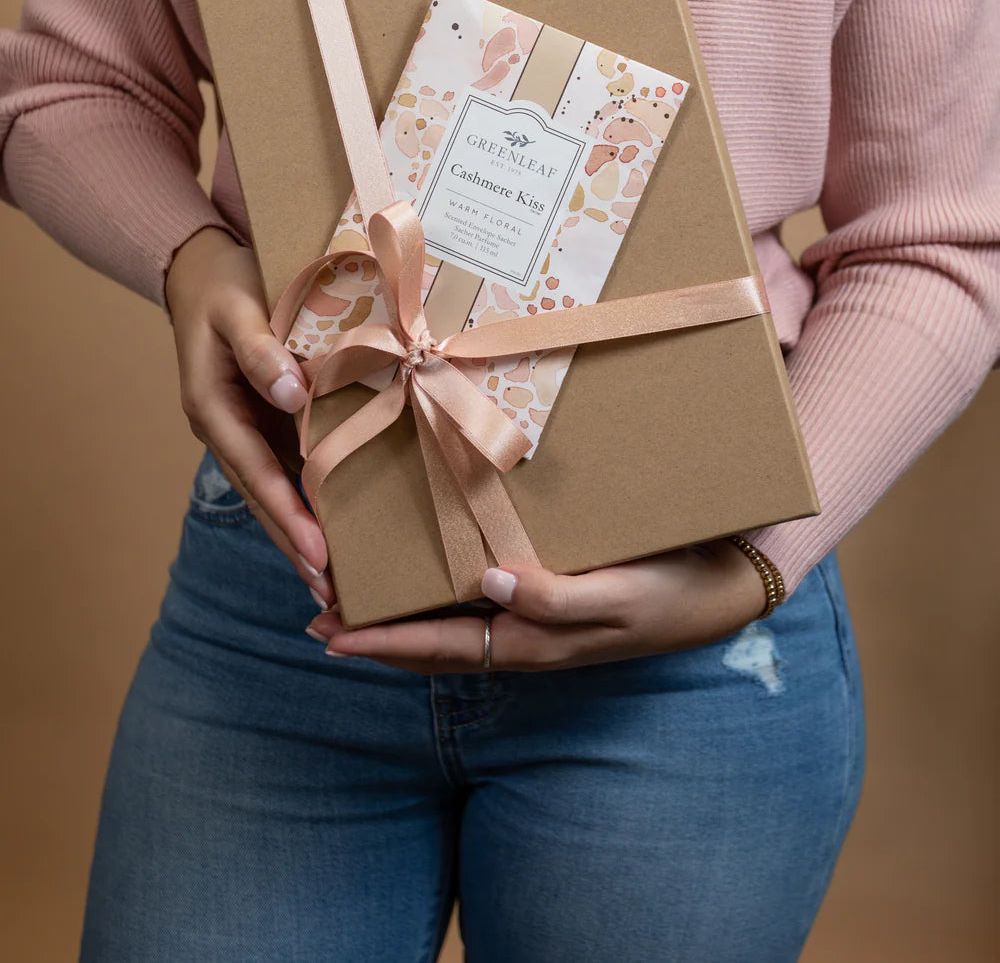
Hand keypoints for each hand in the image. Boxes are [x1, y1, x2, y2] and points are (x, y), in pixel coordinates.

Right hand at [165, 225, 334, 608]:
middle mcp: (225, 428)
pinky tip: (332, 532)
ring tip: (334, 586)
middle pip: (263, 497)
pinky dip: (304, 503)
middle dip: (295, 546)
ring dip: (300, 536)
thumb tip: (292, 395)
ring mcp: (243, 429)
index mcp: (212, 406)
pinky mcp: (262, 423)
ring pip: (272, 492)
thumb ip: (262, 351)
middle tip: (332, 595)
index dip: (287, 513)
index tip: (319, 552)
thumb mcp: (239, 308)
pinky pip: (284, 470)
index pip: (255, 471)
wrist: (204, 271)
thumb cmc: (226, 285)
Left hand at [305, 538, 769, 672]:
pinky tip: (434, 573)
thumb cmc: (671, 592)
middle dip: (376, 633)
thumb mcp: (617, 598)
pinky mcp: (553, 597)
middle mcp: (526, 636)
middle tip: (319, 613)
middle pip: (434, 644)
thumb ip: (554, 599)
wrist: (724, 588)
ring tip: (358, 599)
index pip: (439, 647)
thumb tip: (485, 584)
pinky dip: (443, 596)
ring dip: (403, 616)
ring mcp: (538, 620)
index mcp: (533, 642)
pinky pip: (482, 605)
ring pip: (453, 626)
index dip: (381, 642)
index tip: (327, 631)